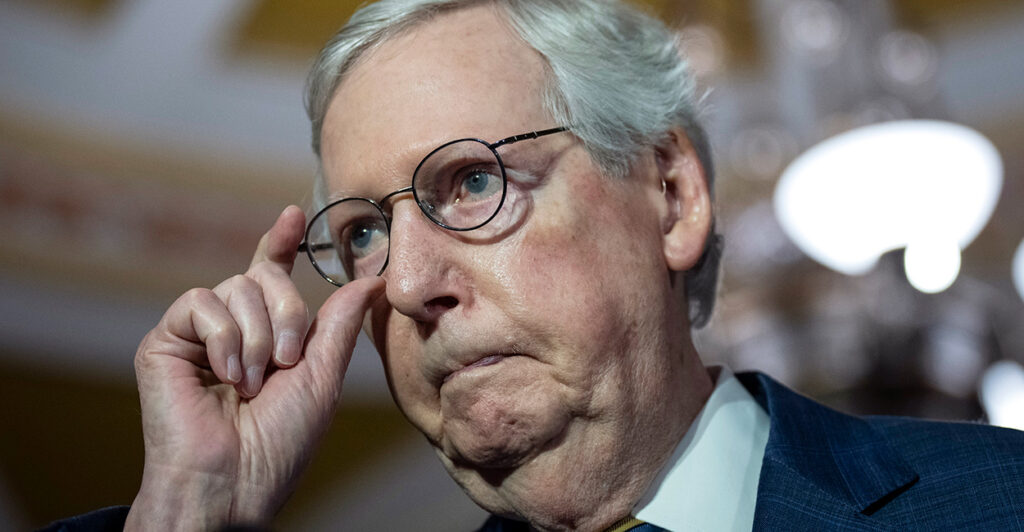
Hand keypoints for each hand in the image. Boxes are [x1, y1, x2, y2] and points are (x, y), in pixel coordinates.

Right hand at [125, 206, 384, 529]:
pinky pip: (200, 303)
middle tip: (285, 362)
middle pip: (261, 277)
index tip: (294, 215)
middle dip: (285, 315)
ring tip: (253, 382)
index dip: (281, 244)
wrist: (233, 481)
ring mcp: (196, 335)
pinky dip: (224, 338)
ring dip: (256, 337)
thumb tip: (371, 279)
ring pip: (234, 287)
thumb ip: (339, 325)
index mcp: (266, 336)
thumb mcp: (322, 377)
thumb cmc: (279, 442)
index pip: (270, 277)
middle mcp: (230, 329)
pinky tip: (227, 376)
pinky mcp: (164, 342)